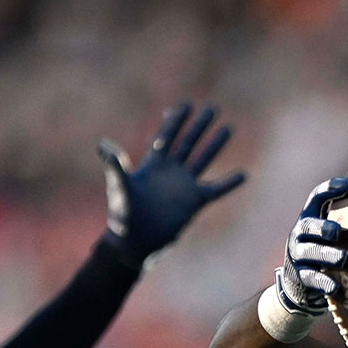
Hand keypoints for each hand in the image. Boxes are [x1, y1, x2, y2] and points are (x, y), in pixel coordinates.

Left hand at [97, 103, 245, 264]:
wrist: (135, 243)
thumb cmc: (123, 216)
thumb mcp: (119, 188)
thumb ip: (115, 167)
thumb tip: (103, 145)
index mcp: (153, 164)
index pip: (167, 136)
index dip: (176, 120)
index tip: (186, 105)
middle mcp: (170, 171)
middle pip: (188, 142)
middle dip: (199, 126)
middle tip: (212, 108)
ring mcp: (184, 186)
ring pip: (203, 160)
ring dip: (215, 144)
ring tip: (228, 128)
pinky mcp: (194, 203)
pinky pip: (215, 189)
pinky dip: (229, 183)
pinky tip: (243, 174)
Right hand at [275, 176, 347, 318]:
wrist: (301, 282)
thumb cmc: (329, 249)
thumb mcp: (335, 232)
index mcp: (312, 216)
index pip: (316, 198)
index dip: (329, 190)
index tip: (347, 185)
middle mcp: (300, 233)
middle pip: (308, 226)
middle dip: (322, 227)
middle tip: (337, 231)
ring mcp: (298, 255)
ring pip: (309, 253)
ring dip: (326, 255)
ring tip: (344, 259)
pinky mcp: (299, 277)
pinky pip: (311, 279)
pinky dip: (324, 283)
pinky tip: (336, 288)